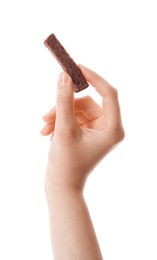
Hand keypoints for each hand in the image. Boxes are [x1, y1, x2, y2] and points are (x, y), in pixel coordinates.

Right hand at [41, 65, 124, 191]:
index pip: (109, 93)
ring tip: (45, 128)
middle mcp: (109, 128)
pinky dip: (60, 121)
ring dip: (59, 115)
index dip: (93, 78)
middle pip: (87, 102)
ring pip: (78, 109)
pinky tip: (48, 133)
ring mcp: (98, 130)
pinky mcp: (88, 132)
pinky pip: (74, 117)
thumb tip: (64, 76)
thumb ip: (64, 101)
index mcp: (113, 128)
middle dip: (64, 107)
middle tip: (46, 116)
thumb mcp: (64, 129)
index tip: (76, 67)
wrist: (61, 185)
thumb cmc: (66, 163)